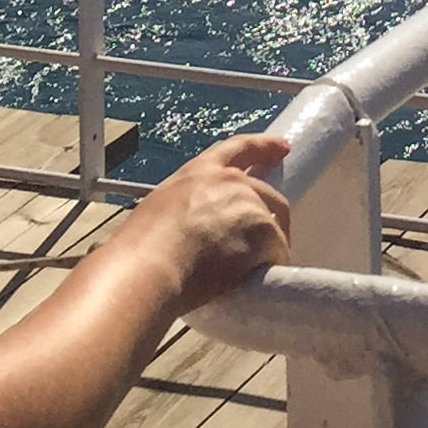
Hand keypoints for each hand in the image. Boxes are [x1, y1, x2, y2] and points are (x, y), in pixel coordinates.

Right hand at [127, 134, 291, 311]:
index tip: (283, 146)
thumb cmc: (144, 245)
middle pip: (268, 195)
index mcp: (203, 171)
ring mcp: (250, 206)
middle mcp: (232, 182)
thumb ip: (190, 206)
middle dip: (272, 217)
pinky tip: (252, 281)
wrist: (151, 266)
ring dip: (265, 250)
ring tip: (246, 273)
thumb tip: (198, 228)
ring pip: (274, 228)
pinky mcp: (263, 234)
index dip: (264, 146)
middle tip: (266, 241)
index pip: (241, 148)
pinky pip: (277, 254)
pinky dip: (269, 268)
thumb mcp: (164, 207)